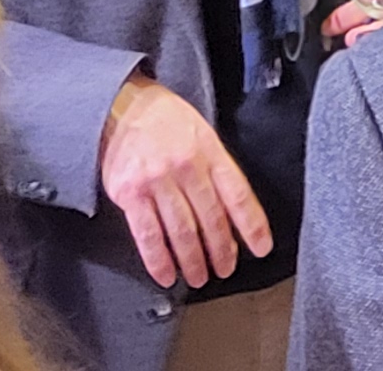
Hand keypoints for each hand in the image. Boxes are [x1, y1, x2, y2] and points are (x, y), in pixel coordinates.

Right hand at [98, 74, 269, 290]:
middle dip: (221, 250)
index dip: (252, 225)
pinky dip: (158, 260)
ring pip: (182, 231)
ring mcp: (157, 180)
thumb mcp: (201, 132)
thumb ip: (215, 168)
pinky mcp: (130, 193)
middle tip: (225, 269)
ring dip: (193, 260)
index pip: (238, 194)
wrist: (121, 104)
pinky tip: (166, 274)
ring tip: (199, 276)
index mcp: (209, 150)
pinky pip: (148, 235)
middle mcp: (186, 166)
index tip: (261, 248)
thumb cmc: (165, 120)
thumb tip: (231, 209)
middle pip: (211, 218)